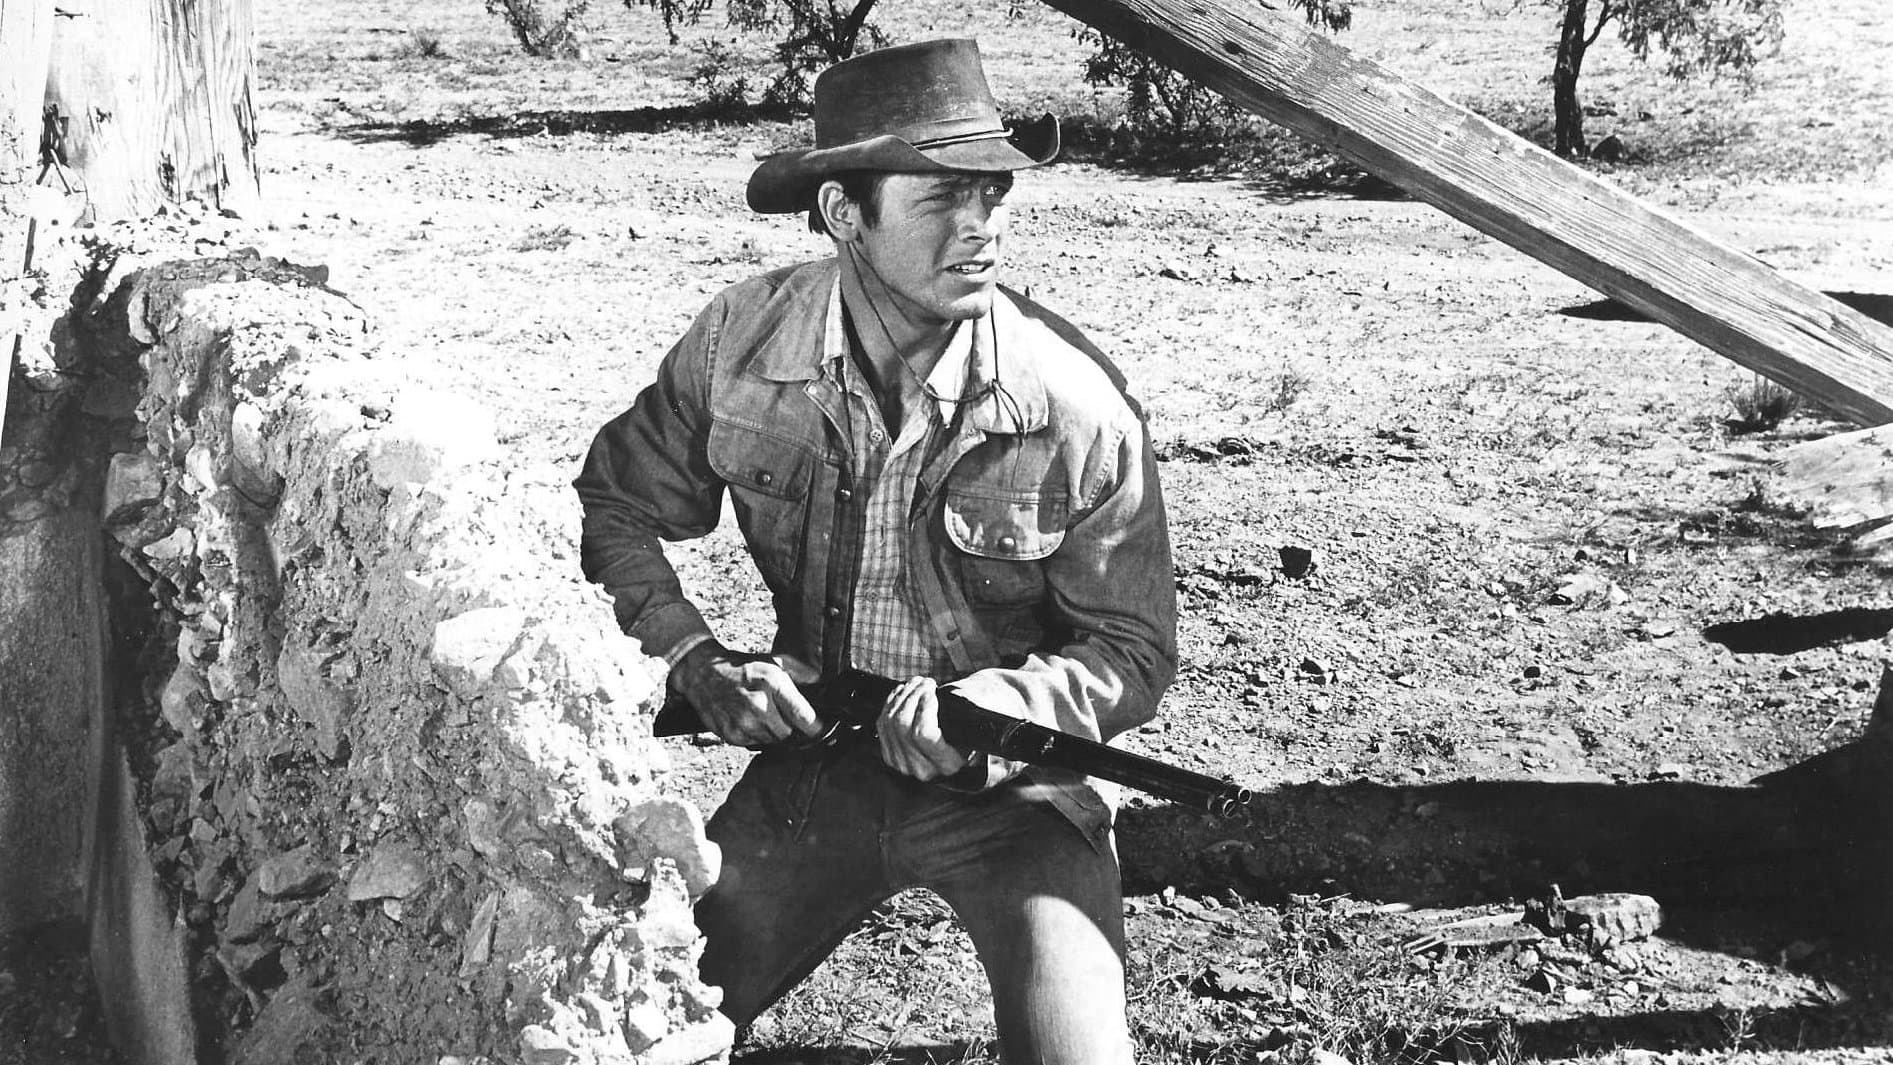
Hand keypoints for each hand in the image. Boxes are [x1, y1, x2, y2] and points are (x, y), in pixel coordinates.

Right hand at [671, 642, 822, 747]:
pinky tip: (749, 719)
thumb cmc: (743, 666)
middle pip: (789, 734)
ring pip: (773, 741)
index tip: (822, 730)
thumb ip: (804, 673)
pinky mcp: (731, 735)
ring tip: (763, 714)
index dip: (817, 727)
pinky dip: (756, 735)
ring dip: (773, 732)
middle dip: (791, 728)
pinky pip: (755, 744)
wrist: (702, 672)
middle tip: (784, 716)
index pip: (803, 716)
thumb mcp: (776, 661)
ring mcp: (743, 723)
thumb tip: (824, 686)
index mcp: (773, 684)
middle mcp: (758, 706)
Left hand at [877, 676, 969, 780]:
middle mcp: (924, 770)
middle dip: (912, 695)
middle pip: (902, 725)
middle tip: (925, 681)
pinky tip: (902, 692)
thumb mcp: (973, 719)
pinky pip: (882, 724)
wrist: (962, 740)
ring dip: (903, 696)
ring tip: (916, 683)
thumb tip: (940, 695)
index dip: (924, 706)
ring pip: (890, 722)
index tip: (931, 691)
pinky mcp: (890, 756)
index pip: (923, 733)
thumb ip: (959, 712)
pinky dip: (891, 703)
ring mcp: (904, 764)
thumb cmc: (971, 723)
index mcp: (948, 765)